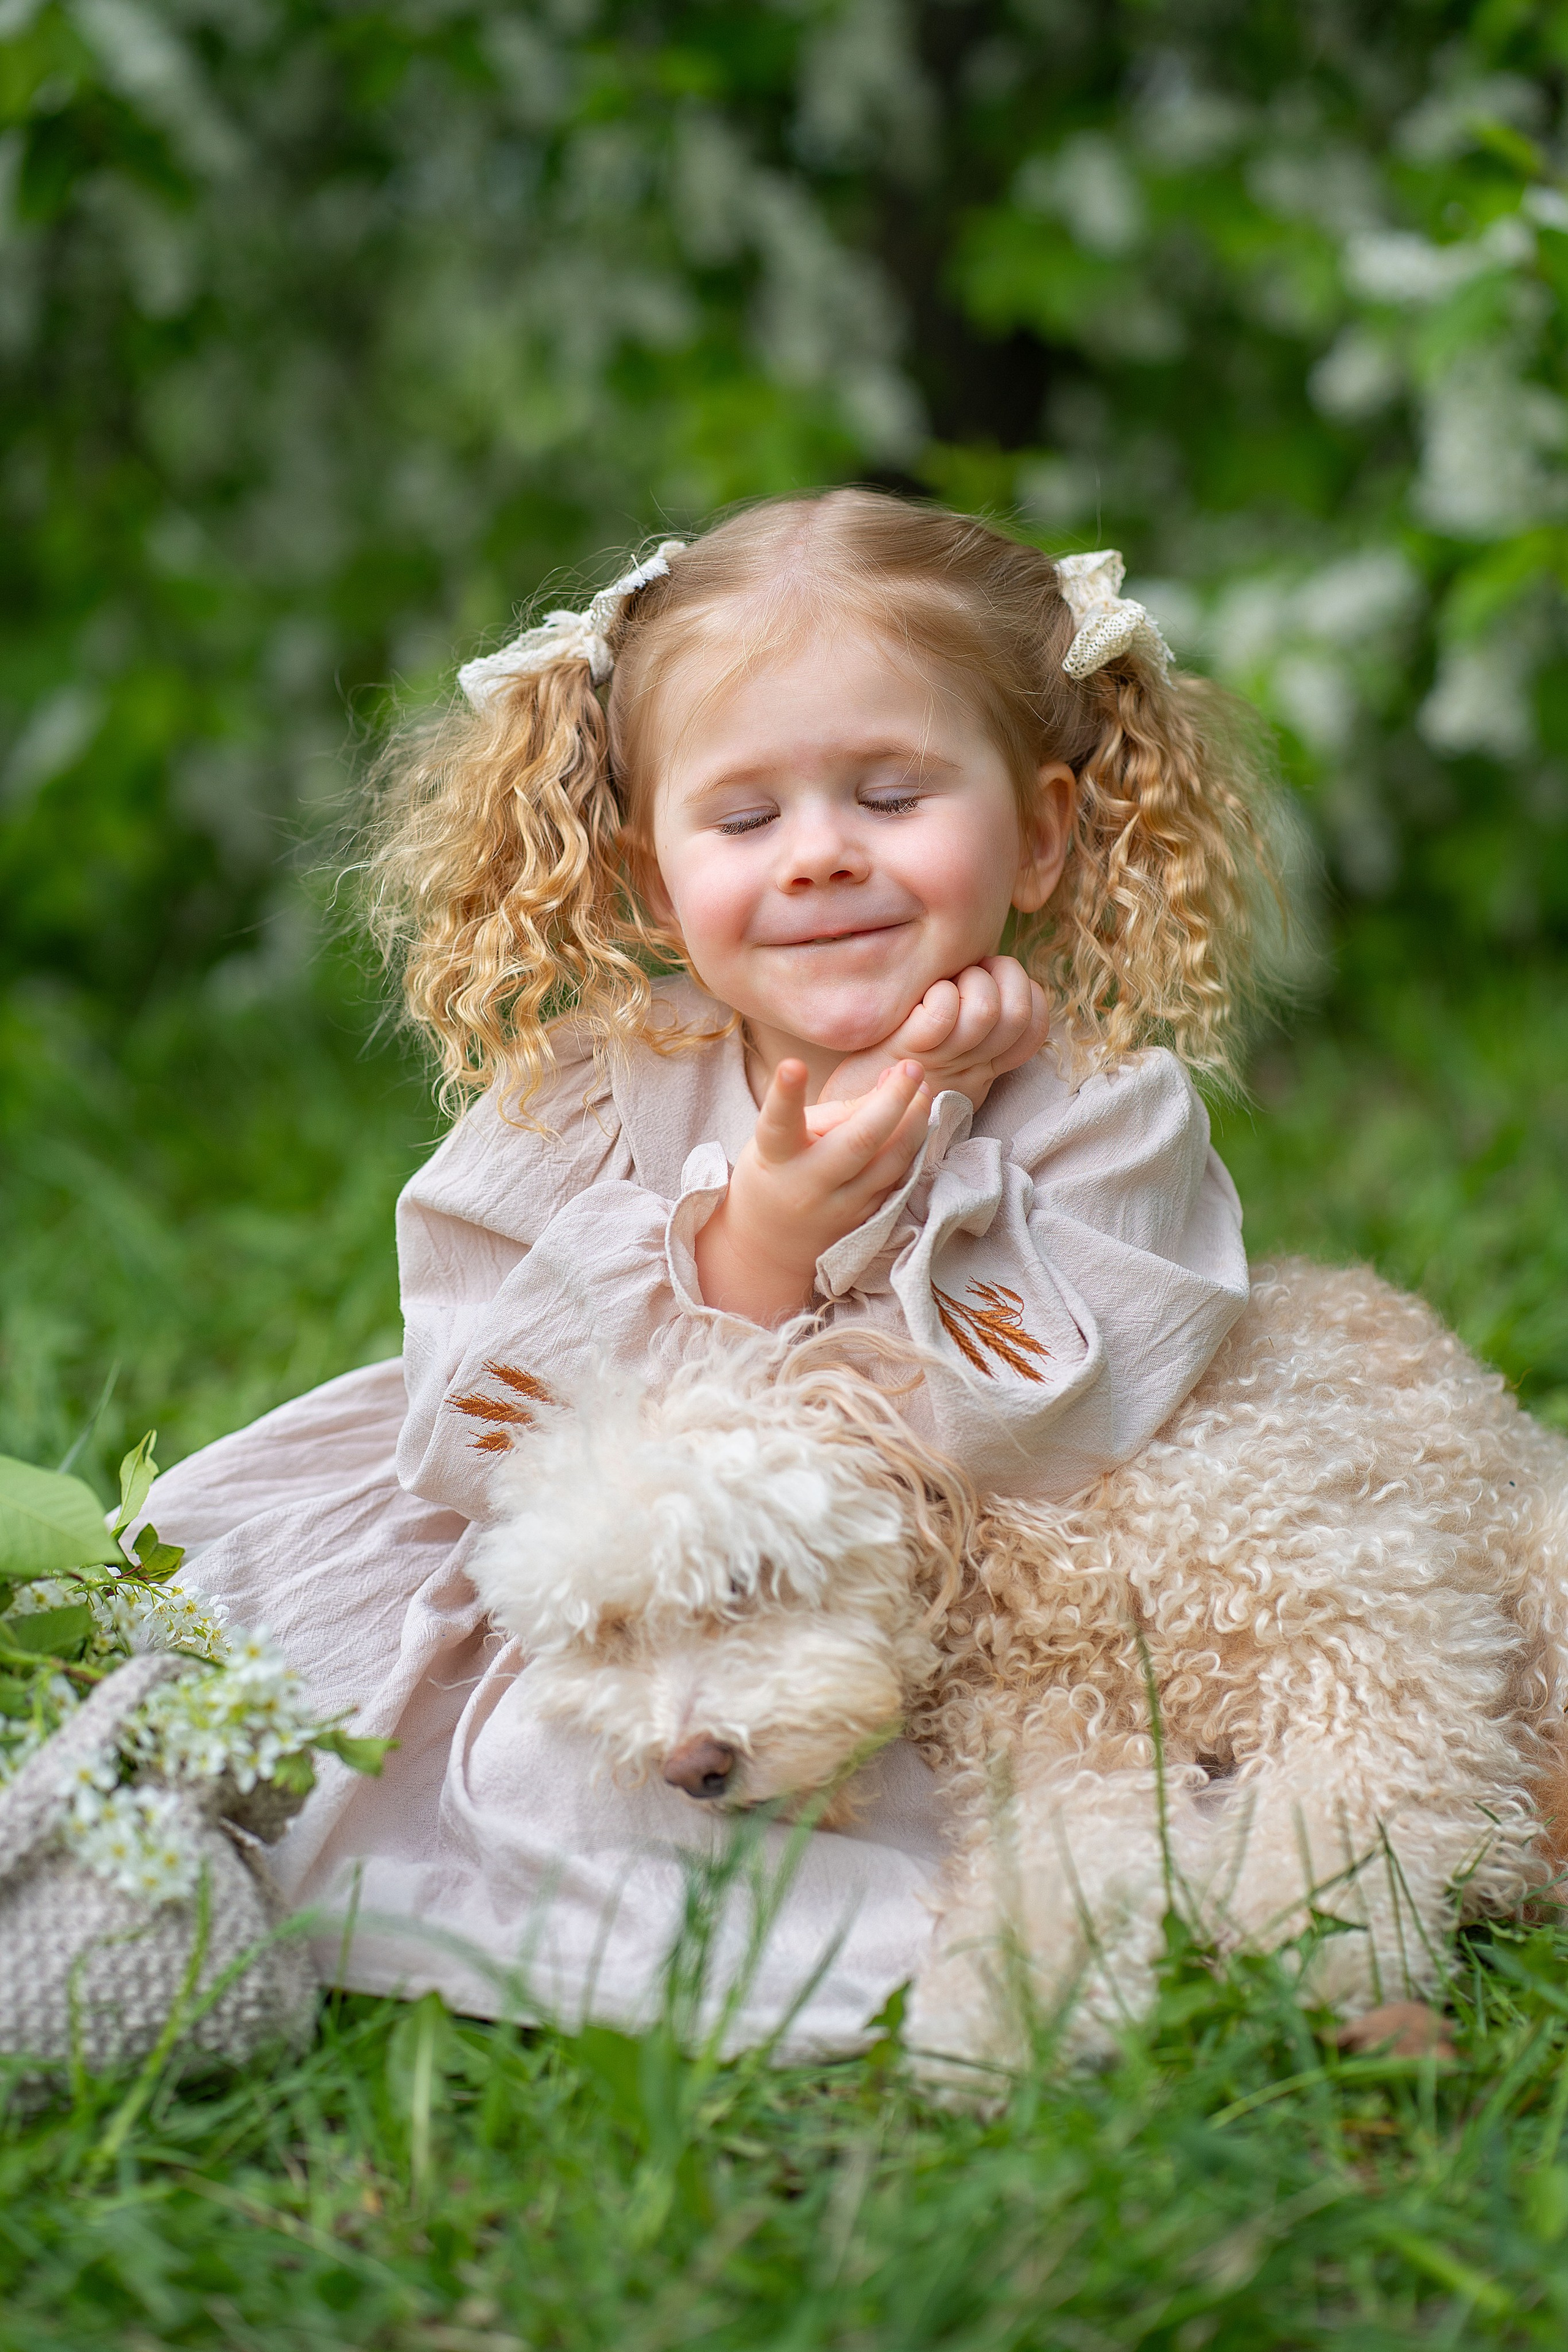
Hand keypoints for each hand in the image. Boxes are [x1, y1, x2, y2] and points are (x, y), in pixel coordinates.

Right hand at [694, 1059, 931, 1323]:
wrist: (771, 1247)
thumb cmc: (777, 1173)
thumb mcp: (783, 1139)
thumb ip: (833, 1112)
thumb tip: (890, 1082)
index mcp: (776, 1157)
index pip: (780, 1123)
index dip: (786, 1095)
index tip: (792, 1065)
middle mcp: (809, 1185)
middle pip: (860, 1141)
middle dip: (893, 1101)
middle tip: (911, 1067)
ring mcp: (843, 1208)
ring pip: (891, 1162)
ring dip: (915, 1121)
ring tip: (922, 1087)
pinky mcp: (867, 1220)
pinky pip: (898, 1178)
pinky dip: (913, 1145)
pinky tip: (918, 1120)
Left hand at [818, 956, 1047, 1112]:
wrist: (841, 1136)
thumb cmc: (882, 1086)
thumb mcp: (937, 1067)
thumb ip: (963, 1037)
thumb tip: (981, 988)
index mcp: (982, 1069)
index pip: (1033, 1026)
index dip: (1027, 994)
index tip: (994, 982)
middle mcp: (970, 1068)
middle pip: (1017, 1013)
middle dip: (1003, 975)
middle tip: (971, 972)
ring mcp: (941, 1063)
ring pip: (986, 1009)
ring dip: (969, 981)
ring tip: (944, 985)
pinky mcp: (907, 1054)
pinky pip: (943, 1014)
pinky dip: (938, 995)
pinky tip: (920, 1002)